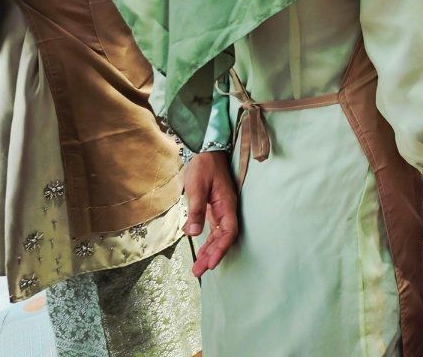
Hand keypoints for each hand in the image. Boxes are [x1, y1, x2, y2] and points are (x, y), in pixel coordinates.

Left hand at [183, 151, 238, 277]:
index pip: (228, 232)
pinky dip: (207, 241)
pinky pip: (214, 229)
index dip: (221, 249)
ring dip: (209, 251)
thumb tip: (193, 234)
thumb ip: (196, 210)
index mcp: (226, 204)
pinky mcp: (214, 208)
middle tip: (198, 272)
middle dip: (212, 255)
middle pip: (223, 238)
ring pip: (218, 235)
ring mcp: (221, 209)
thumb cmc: (204, 166)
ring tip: (198, 268)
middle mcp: (226, 209)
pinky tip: (199, 251)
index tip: (211, 263)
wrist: (207, 150)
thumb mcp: (197, 187)